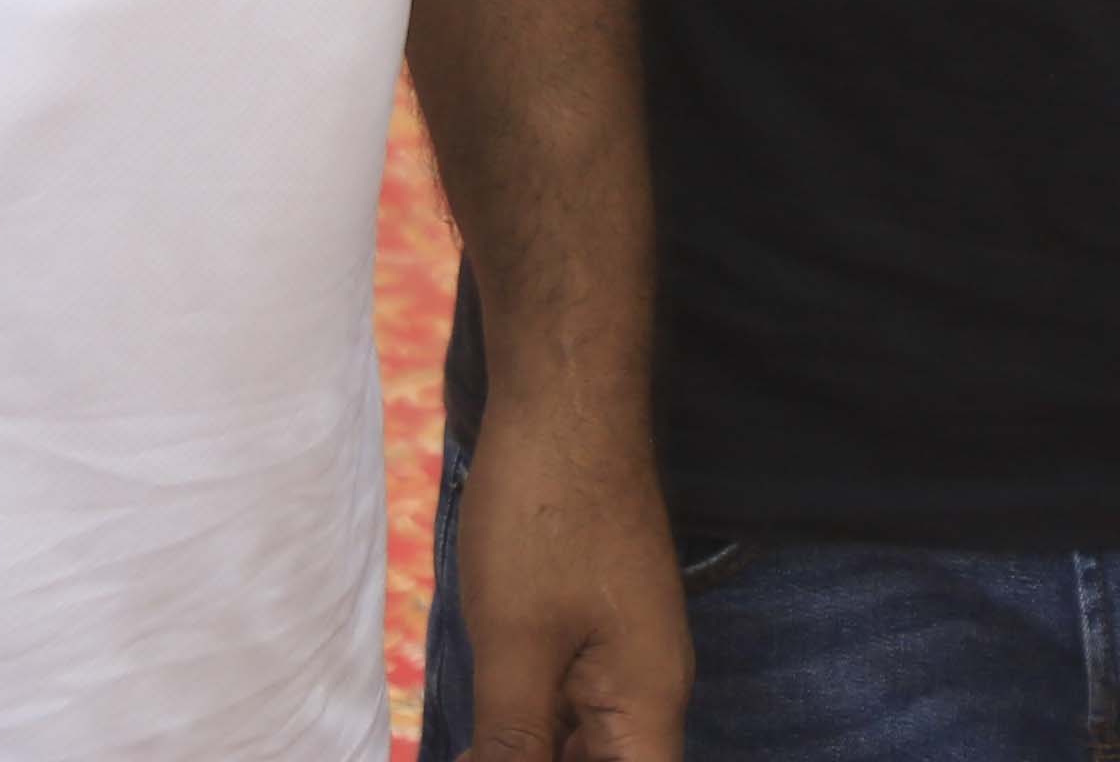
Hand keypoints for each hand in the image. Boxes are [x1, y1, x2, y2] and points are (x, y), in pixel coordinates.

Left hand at [444, 400, 688, 761]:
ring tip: (470, 740)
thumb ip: (512, 745)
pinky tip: (476, 738)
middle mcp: (647, 690)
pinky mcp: (589, 627)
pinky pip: (563, 710)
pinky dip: (521, 734)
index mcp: (648, 704)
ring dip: (525, 751)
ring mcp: (619, 656)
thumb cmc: (548, 509)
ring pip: (579, 746)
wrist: (567, 393)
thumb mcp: (516, 646)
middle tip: (474, 744)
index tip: (498, 759)